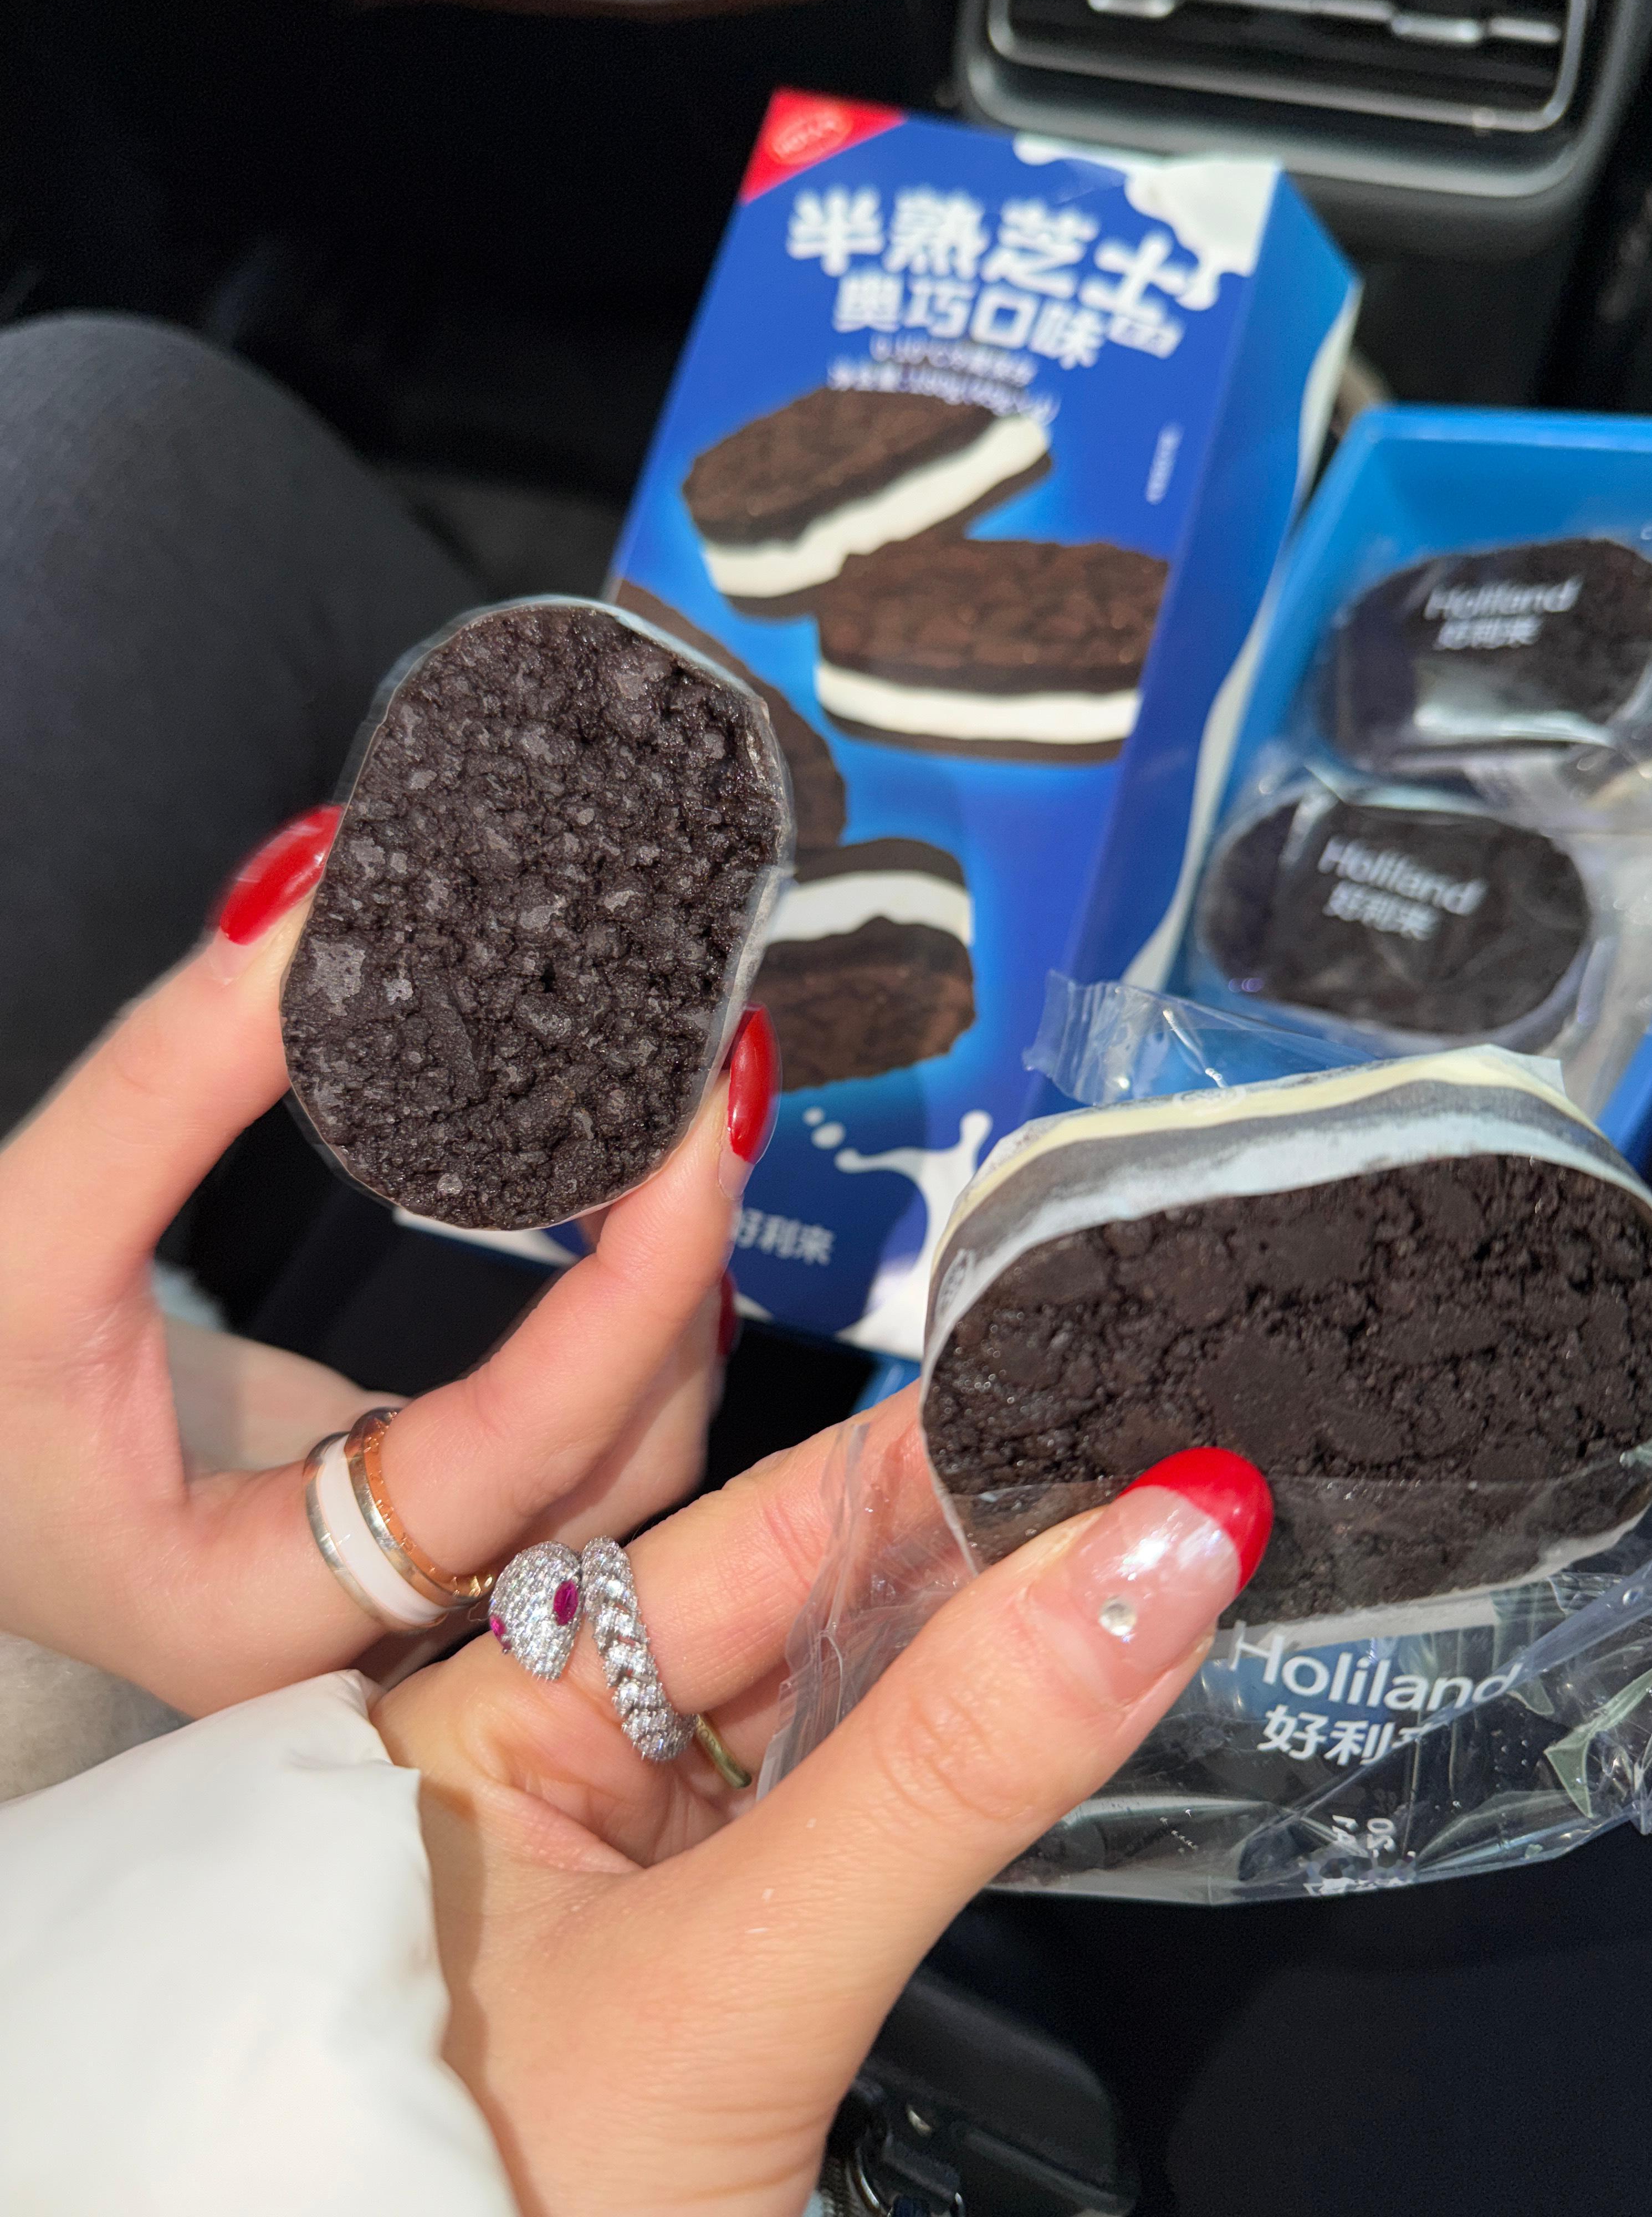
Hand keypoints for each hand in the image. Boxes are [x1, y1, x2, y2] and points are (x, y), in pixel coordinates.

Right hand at [0, 809, 774, 1712]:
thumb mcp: (19, 1241)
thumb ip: (172, 1083)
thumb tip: (324, 895)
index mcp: (255, 1606)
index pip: (516, 1458)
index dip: (634, 1294)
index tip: (700, 1128)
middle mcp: (357, 1623)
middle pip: (611, 1480)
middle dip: (685, 1285)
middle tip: (714, 1087)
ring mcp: (391, 1576)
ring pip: (611, 1468)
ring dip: (669, 1299)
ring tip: (683, 1127)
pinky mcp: (401, 1505)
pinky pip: (562, 1431)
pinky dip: (615, 1316)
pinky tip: (626, 1201)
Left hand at [374, 1390, 1269, 2216]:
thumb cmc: (517, 2204)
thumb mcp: (743, 1973)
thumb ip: (943, 1770)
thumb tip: (1146, 1563)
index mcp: (492, 1706)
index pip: (742, 1534)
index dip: (923, 1460)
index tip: (1080, 1395)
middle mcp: (563, 1752)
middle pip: (803, 1608)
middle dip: (975, 1539)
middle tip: (1154, 1468)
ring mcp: (648, 1853)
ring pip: (844, 1707)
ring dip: (986, 1644)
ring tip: (1150, 1549)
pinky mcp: (723, 1943)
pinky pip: (856, 1808)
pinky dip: (962, 1759)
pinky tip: (1069, 1687)